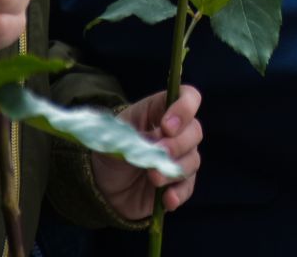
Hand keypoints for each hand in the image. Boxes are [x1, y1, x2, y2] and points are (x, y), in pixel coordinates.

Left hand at [92, 86, 203, 219]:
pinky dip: (179, 193)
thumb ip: (133, 136)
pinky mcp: (178, 184)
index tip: (167, 126)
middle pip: (195, 131)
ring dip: (175, 169)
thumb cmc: (110, 150)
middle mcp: (177, 133)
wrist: (101, 185)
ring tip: (153, 178)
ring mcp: (180, 159)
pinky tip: (167, 198)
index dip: (184, 108)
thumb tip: (154, 144)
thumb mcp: (113, 137)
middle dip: (179, 143)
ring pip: (193, 160)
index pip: (188, 97)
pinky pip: (187, 187)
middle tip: (160, 152)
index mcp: (161, 111)